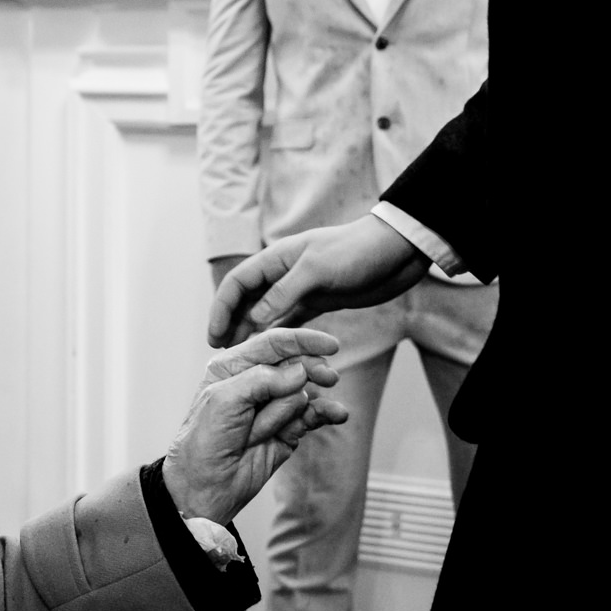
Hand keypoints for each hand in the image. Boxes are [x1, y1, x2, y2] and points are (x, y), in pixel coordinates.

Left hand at [162, 327, 348, 523]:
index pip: (273, 344)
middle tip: (327, 377)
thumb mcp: (223, 401)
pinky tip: (338, 414)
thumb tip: (299, 371)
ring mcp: (274, 406)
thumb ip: (260, 380)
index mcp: (233, 366)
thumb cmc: (204, 439)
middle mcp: (255, 382)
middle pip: (295, 365)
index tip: (331, 344)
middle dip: (309, 370)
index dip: (303, 340)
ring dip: (292, 410)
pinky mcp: (288, 429)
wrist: (207, 486)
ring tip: (262, 432)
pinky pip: (315, 415)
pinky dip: (327, 413)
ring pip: (303, 393)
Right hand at [207, 216, 430, 348]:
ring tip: (243, 359)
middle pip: (247, 301)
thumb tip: (254, 318)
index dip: (221, 309)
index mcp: (275, 259)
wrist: (397, 252)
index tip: (214, 336)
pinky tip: (274, 355)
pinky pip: (291, 322)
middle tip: (222, 354)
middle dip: (232, 325)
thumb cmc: (357, 252)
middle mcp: (283, 274)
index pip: (237, 284)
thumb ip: (284, 293)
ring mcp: (301, 289)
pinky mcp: (319, 302)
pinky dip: (280, 337)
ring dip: (253, 333)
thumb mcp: (317, 270)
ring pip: (267, 314)